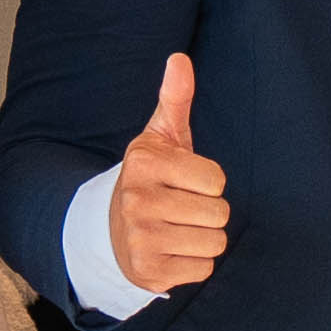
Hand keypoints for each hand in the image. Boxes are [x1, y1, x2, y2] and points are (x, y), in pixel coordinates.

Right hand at [107, 53, 227, 292]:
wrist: (111, 230)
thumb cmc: (151, 179)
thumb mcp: (160, 138)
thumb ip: (175, 99)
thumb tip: (179, 59)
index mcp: (144, 162)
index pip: (216, 180)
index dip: (208, 182)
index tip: (184, 182)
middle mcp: (137, 200)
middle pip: (219, 213)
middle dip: (208, 212)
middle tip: (181, 208)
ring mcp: (140, 239)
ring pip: (214, 242)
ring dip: (204, 238)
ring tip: (177, 229)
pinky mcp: (147, 271)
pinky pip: (203, 270)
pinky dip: (194, 263)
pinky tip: (171, 251)